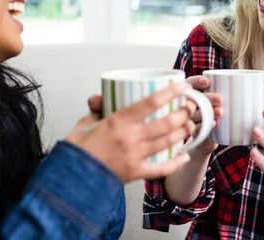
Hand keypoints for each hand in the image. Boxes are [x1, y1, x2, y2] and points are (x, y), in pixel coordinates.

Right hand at [66, 83, 196, 183]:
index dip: (170, 93)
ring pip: (168, 142)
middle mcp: (130, 137)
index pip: (150, 103)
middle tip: (191, 107)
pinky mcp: (136, 172)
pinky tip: (185, 157)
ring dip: (183, 132)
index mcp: (118, 121)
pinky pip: (161, 169)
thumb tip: (101, 98)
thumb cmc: (77, 149)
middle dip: (183, 113)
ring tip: (191, 125)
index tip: (182, 86)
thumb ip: (97, 109)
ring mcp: (135, 156)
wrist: (72, 177)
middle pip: (166, 123)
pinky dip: (175, 163)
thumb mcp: (85, 122)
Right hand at [185, 75, 222, 155]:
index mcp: (192, 93)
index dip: (196, 81)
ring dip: (208, 111)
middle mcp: (187, 105)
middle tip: (221, 99)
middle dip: (207, 97)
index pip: (189, 83)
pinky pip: (197, 128)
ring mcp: (189, 119)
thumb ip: (228, 92)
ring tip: (221, 111)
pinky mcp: (195, 132)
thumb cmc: (215, 114)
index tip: (207, 81)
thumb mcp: (218, 102)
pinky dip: (206, 125)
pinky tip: (215, 124)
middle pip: (193, 98)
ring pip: (195, 113)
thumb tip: (252, 84)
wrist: (207, 139)